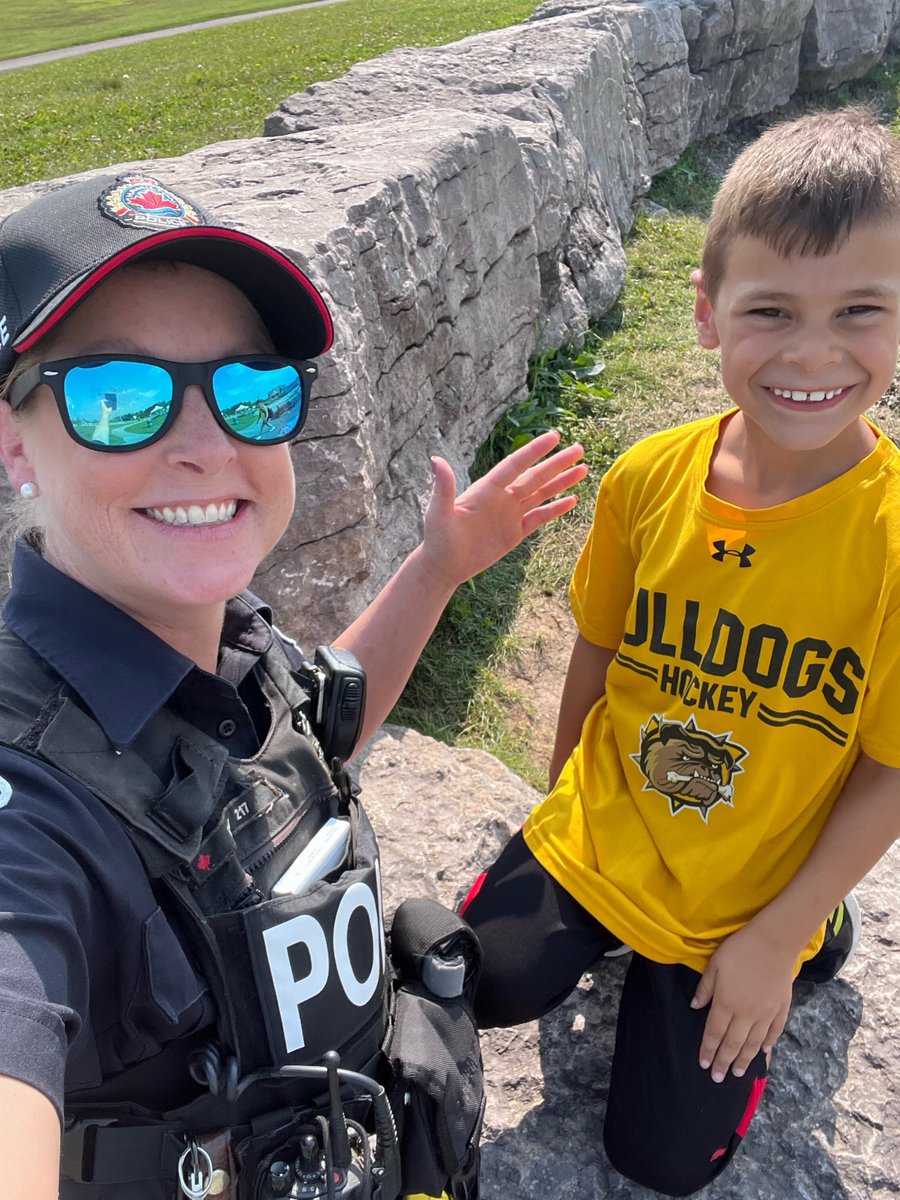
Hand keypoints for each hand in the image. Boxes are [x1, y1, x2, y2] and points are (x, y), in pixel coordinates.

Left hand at [422, 431, 586, 588]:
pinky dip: (555, 509)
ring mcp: (510, 515)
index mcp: (487, 489)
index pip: (515, 465)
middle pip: (535, 476)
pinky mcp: (515, 533)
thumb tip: (435, 459)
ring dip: (561, 482)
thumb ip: (443, 487)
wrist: (443, 567)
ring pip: (541, 494)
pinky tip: (572, 500)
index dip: (535, 451)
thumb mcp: (439, 513)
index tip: (554, 437)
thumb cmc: (438, 540)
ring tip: (583, 468)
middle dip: (557, 463)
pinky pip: (540, 517)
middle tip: (579, 448)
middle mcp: (502, 498)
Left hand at [691, 923, 794, 1081]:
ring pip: (753, 1043)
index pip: (714, 1033)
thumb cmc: (739, 949)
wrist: (773, 941)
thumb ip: (705, 988)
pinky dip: (768, 1043)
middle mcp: (746, 1014)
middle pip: (733, 1044)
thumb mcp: (715, 965)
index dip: (708, 1050)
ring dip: (745, 1059)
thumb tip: (695, 1006)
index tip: (704, 1064)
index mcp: (727, 1003)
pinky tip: (764, 1051)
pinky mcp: (781, 1008)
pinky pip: (774, 1031)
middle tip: (718, 1078)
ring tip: (739, 1073)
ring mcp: (766, 1013)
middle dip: (724, 1062)